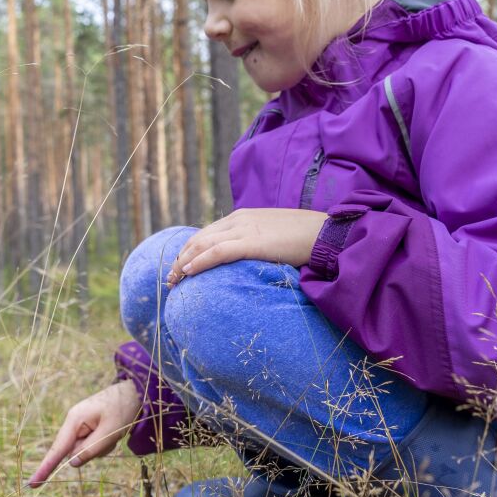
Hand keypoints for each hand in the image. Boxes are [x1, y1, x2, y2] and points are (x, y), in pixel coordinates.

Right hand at [27, 380, 140, 486]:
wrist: (134, 391)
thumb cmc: (122, 409)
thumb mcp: (110, 432)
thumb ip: (91, 450)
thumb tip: (72, 464)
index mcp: (75, 420)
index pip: (57, 449)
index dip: (45, 468)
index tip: (32, 483)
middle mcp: (73, 422)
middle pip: (74, 451)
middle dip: (92, 450)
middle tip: (112, 436)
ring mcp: (80, 424)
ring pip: (84, 449)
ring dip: (100, 447)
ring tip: (114, 430)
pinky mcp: (87, 427)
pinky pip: (91, 444)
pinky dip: (102, 443)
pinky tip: (113, 431)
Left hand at [166, 208, 329, 286]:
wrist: (325, 234)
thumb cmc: (305, 238)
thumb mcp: (273, 237)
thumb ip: (256, 243)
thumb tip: (247, 260)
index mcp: (243, 217)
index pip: (208, 232)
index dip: (190, 249)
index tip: (180, 266)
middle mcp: (239, 220)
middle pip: (199, 237)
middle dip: (181, 257)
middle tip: (171, 277)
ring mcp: (245, 229)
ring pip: (203, 244)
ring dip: (184, 262)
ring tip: (173, 279)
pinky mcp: (252, 243)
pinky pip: (217, 252)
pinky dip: (199, 261)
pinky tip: (188, 271)